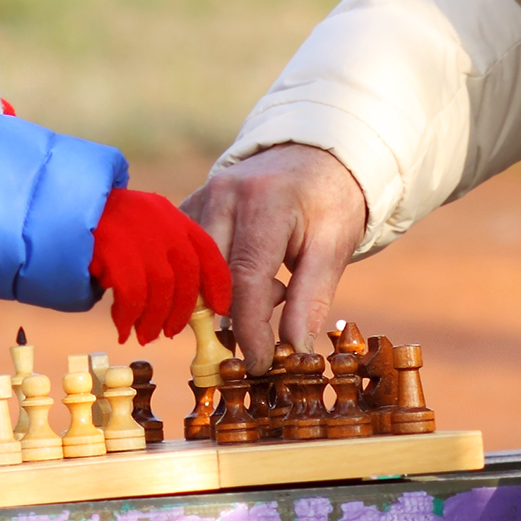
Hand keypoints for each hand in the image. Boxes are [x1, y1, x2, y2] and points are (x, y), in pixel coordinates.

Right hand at [87, 189, 231, 345]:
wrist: (55, 208)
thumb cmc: (99, 229)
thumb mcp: (139, 231)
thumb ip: (163, 254)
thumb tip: (185, 297)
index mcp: (170, 214)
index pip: (207, 249)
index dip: (218, 283)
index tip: (222, 309)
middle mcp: (158, 220)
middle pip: (186, 274)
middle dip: (184, 310)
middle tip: (172, 331)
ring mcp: (136, 231)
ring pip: (161, 288)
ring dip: (155, 318)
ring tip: (145, 334)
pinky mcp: (112, 247)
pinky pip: (132, 293)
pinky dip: (130, 317)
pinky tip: (122, 328)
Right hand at [181, 145, 367, 360]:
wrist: (313, 156)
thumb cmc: (329, 203)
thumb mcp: (333, 248)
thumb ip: (310, 300)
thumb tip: (293, 353)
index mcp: (265, 203)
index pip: (245, 279)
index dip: (249, 330)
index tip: (261, 364)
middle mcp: (224, 196)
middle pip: (208, 277)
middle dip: (229, 318)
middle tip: (262, 335)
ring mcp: (202, 198)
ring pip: (191, 271)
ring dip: (221, 299)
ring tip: (268, 291)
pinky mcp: (191, 206)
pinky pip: (187, 258)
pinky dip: (210, 282)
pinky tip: (246, 279)